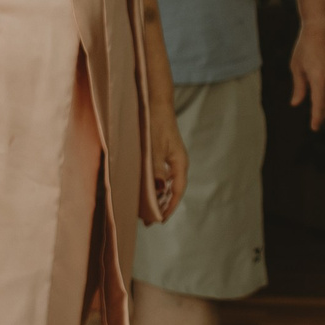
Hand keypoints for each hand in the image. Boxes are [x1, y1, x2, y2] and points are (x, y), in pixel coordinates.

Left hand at [146, 105, 188, 223]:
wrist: (156, 104)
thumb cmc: (156, 123)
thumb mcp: (155, 147)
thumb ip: (156, 169)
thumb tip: (158, 191)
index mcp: (180, 163)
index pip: (177, 191)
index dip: (169, 207)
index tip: (159, 220)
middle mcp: (177, 163)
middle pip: (172, 190)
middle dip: (161, 206)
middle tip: (148, 221)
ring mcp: (171, 159)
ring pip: (165, 184)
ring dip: (156, 197)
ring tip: (144, 209)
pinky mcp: (163, 154)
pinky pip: (160, 176)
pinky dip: (153, 186)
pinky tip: (144, 190)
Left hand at [287, 24, 324, 131]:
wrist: (322, 29)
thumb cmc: (306, 46)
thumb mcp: (297, 67)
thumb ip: (298, 87)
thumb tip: (296, 103)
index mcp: (319, 79)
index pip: (319, 105)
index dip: (316, 118)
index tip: (314, 127)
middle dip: (322, 115)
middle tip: (316, 122)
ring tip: (322, 112)